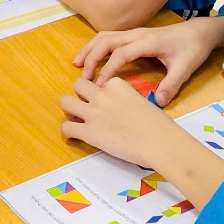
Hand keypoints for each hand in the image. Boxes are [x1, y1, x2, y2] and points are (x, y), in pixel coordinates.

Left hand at [61, 78, 179, 167]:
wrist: (159, 141)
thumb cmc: (158, 123)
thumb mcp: (141, 100)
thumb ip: (126, 99)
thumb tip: (121, 108)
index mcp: (116, 84)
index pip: (101, 82)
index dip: (103, 92)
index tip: (109, 103)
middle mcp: (101, 95)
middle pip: (78, 85)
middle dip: (81, 94)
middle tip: (87, 106)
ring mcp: (93, 113)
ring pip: (65, 102)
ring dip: (68, 109)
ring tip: (75, 117)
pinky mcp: (89, 133)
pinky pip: (66, 128)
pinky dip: (67, 131)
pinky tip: (73, 135)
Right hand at [73, 16, 223, 105]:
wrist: (200, 32)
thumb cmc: (192, 49)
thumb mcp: (185, 69)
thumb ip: (171, 85)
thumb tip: (158, 103)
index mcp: (147, 42)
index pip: (120, 54)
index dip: (108, 69)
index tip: (100, 86)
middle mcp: (137, 34)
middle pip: (106, 40)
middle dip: (91, 57)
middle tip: (82, 76)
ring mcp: (135, 32)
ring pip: (105, 36)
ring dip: (90, 48)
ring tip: (77, 63)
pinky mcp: (135, 34)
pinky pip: (110, 37)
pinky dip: (97, 46)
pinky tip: (93, 57)